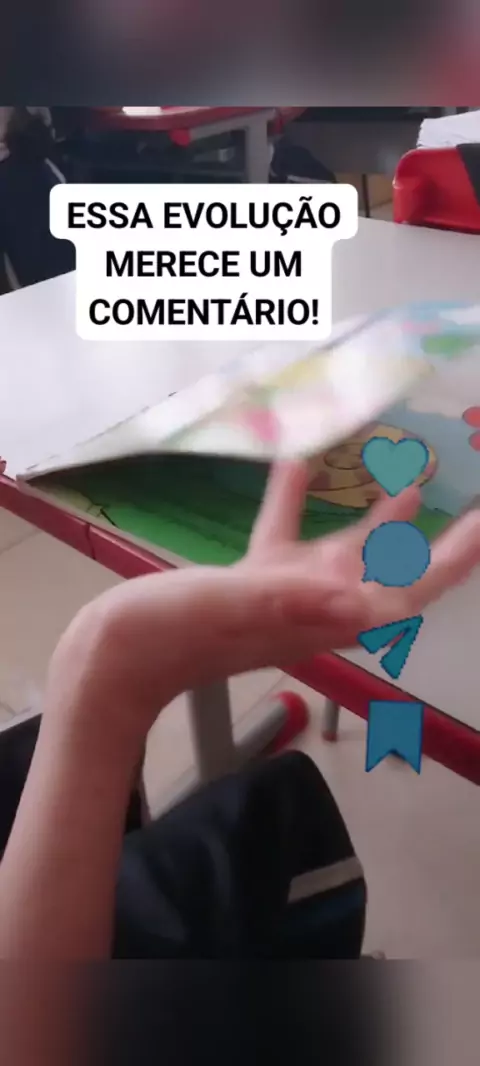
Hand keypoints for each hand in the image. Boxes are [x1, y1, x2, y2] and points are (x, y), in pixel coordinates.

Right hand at [45, 461, 479, 741]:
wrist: (114, 659)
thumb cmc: (169, 637)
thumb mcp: (232, 609)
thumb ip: (293, 600)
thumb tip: (361, 600)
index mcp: (322, 617)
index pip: (407, 591)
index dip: (451, 560)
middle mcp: (317, 606)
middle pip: (394, 568)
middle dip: (434, 534)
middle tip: (463, 489)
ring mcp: (286, 594)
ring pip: (347, 548)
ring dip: (379, 511)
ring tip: (408, 466)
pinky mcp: (251, 581)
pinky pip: (285, 531)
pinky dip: (294, 495)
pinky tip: (296, 456)